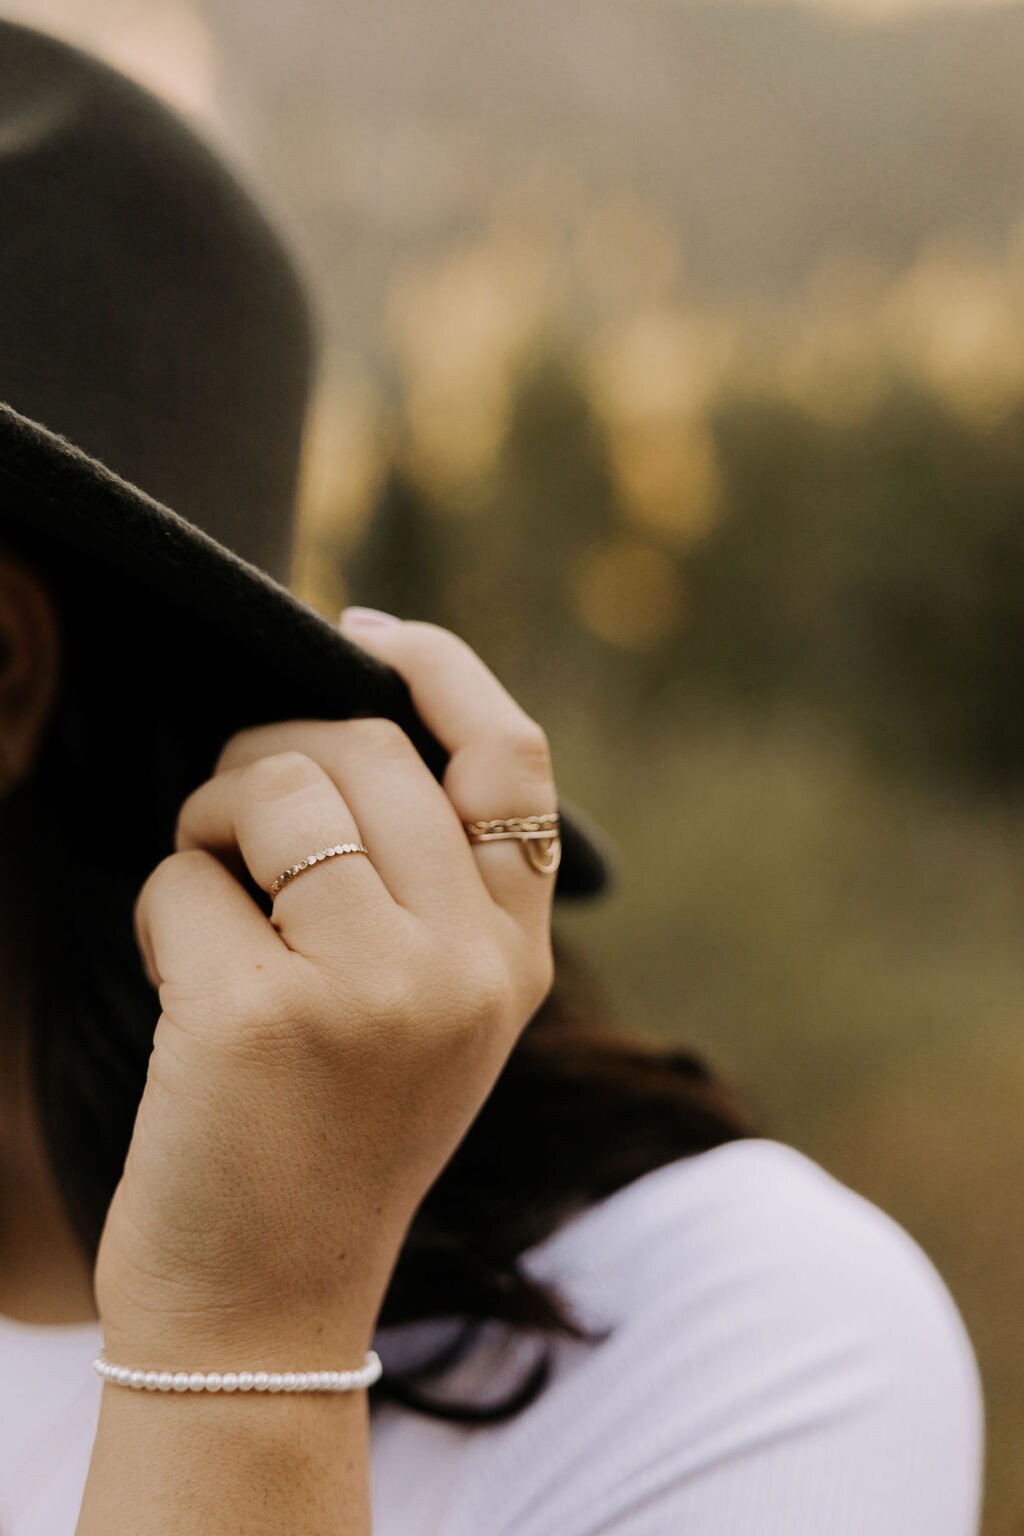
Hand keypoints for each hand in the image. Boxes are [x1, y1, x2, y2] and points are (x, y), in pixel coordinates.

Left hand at [93, 617, 556, 1366]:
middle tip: (230, 817)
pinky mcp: (264, 1017)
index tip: (363, 634)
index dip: (441, 671)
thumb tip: (348, 726)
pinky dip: (165, 907)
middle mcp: (466, 966)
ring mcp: (374, 990)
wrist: (268, 1307)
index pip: (512, 761)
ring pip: (279, 792)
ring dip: (212, 817)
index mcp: (515, 958)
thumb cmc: (333, 1138)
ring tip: (208, 887)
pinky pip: (188, 877)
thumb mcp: (434, 1013)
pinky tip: (184, 986)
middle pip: (368, 753)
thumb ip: (430, 886)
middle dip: (272, 757)